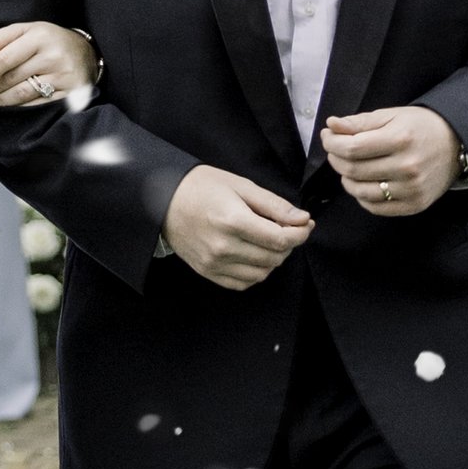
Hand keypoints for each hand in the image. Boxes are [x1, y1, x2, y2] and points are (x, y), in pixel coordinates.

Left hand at [0, 21, 100, 108]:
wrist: (88, 53)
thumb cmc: (51, 41)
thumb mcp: (29, 31)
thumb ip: (1, 37)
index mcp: (40, 36)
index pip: (6, 57)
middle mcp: (53, 55)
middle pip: (13, 77)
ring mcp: (63, 75)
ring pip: (24, 93)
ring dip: (2, 102)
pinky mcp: (71, 92)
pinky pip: (39, 104)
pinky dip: (21, 109)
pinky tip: (10, 110)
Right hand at [161, 165, 313, 291]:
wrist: (162, 200)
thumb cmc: (203, 187)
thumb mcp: (242, 186)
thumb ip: (274, 205)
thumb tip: (302, 220)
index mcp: (232, 220)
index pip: (280, 239)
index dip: (300, 234)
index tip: (305, 224)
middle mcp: (223, 247)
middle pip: (274, 257)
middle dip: (289, 244)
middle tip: (288, 228)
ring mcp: (213, 263)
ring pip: (262, 273)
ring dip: (274, 258)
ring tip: (269, 240)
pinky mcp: (207, 272)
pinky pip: (243, 282)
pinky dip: (256, 271)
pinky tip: (254, 254)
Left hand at [321, 103, 462, 217]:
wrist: (457, 145)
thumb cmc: (422, 126)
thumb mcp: (392, 115)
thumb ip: (360, 122)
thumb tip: (331, 125)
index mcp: (400, 139)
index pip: (351, 148)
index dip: (332, 143)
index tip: (328, 136)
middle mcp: (407, 167)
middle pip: (353, 170)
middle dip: (335, 159)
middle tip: (335, 150)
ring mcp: (411, 189)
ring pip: (360, 191)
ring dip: (346, 179)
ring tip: (349, 167)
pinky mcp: (414, 205)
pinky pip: (376, 207)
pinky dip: (362, 196)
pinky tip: (363, 183)